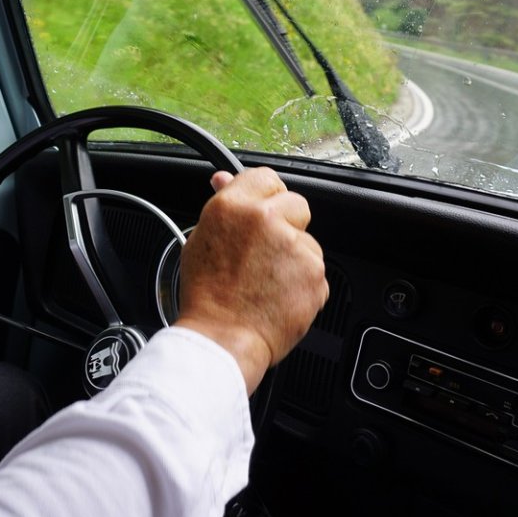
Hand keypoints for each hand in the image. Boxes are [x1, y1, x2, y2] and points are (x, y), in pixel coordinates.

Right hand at [174, 167, 327, 394]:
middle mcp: (265, 219)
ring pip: (307, 241)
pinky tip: (279, 296)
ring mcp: (294, 245)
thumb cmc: (207, 296)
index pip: (266, 177)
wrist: (221, 338)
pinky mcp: (314, 272)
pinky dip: (303, 283)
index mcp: (232, 206)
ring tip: (267, 282)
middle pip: (296, 205)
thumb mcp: (202, 239)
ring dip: (295, 258)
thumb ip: (222, 206)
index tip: (265, 213)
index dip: (267, 198)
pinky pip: (315, 271)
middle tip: (265, 254)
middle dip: (287, 226)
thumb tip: (225, 179)